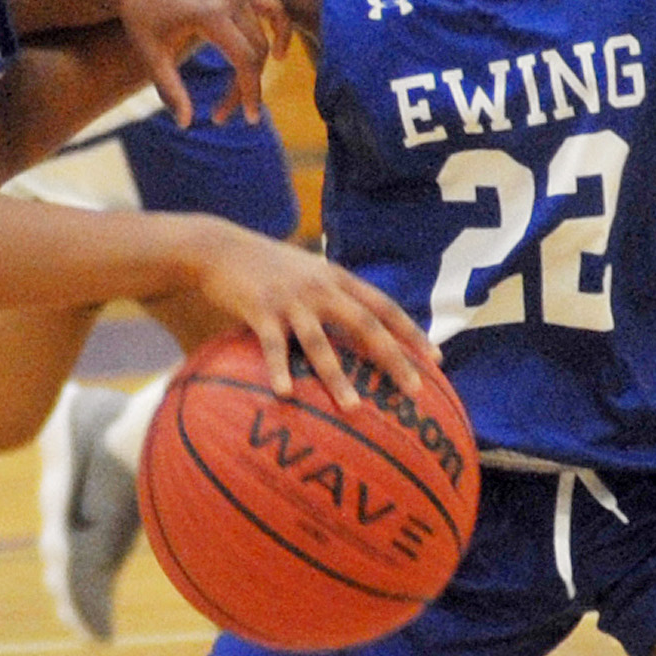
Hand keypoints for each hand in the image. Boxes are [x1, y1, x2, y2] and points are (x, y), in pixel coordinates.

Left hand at [102, 0, 291, 127]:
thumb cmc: (139, 18)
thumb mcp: (151, 56)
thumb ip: (170, 90)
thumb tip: (185, 124)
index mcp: (210, 13)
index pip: (245, 60)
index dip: (250, 92)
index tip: (249, 119)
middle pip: (256, 50)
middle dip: (246, 86)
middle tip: (224, 113)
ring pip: (264, 34)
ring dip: (259, 66)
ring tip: (246, 92)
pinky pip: (272, 7)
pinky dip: (280, 28)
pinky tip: (277, 54)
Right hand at [188, 224, 436, 405]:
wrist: (220, 247)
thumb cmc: (265, 265)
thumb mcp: (308, 270)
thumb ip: (333, 293)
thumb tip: (359, 324)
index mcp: (336, 278)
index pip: (384, 306)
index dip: (411, 332)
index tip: (435, 358)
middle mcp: (320, 288)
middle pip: (365, 325)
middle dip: (392, 358)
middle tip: (414, 390)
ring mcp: (291, 300)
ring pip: (321, 342)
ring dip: (337, 377)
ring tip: (353, 407)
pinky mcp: (260, 311)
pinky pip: (273, 346)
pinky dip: (280, 369)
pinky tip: (285, 393)